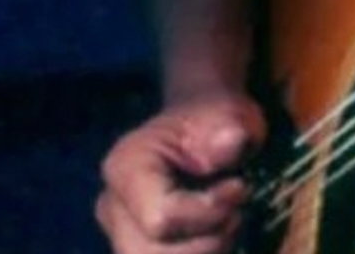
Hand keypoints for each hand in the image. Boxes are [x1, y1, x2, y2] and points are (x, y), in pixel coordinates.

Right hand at [95, 91, 263, 253]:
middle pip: (152, 253)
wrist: (206, 129)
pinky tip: (221, 236)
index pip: (161, 217)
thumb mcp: (228, 116)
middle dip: (207, 241)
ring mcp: (122, 231)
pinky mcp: (140, 246)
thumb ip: (226, 131)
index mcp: (125, 168)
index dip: (208, 212)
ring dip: (206, 252)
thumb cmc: (214, 121)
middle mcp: (113, 206)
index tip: (241, 187)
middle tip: (237, 212)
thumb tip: (232, 141)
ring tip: (230, 223)